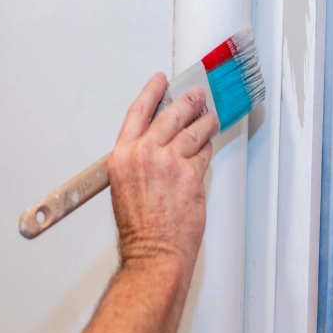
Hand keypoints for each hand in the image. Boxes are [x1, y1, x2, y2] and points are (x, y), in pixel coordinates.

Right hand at [108, 72, 218, 280]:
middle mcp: (144, 154)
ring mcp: (169, 162)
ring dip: (205, 122)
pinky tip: (209, 144)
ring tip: (210, 118)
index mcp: (122, 156)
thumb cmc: (139, 229)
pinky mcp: (191, 173)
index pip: (138, 112)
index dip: (152, 92)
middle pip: (171, 115)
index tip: (161, 81)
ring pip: (193, 130)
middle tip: (197, 97)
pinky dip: (208, 146)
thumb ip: (139, 160)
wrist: (154, 251)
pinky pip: (204, 151)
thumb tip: (157, 143)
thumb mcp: (125, 186)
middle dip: (188, 102)